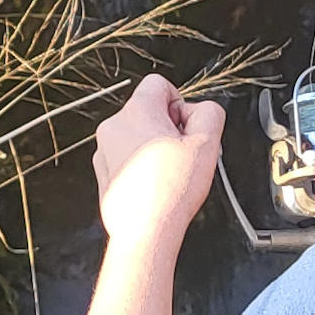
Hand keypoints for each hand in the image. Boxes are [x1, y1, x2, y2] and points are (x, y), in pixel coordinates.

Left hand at [92, 74, 224, 243]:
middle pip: (149, 110)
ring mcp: (105, 149)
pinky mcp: (104, 170)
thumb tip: (203, 110)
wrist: (145, 230)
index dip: (181, 103)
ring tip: (169, 172)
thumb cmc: (170, 192)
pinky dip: (141, 163)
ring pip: (138, 134)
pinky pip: (127, 155)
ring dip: (155, 146)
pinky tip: (155, 182)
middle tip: (182, 153)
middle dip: (169, 127)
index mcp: (136, 112)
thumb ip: (210, 114)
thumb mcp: (207, 144)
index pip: (160, 84)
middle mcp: (114, 126)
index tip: (186, 128)